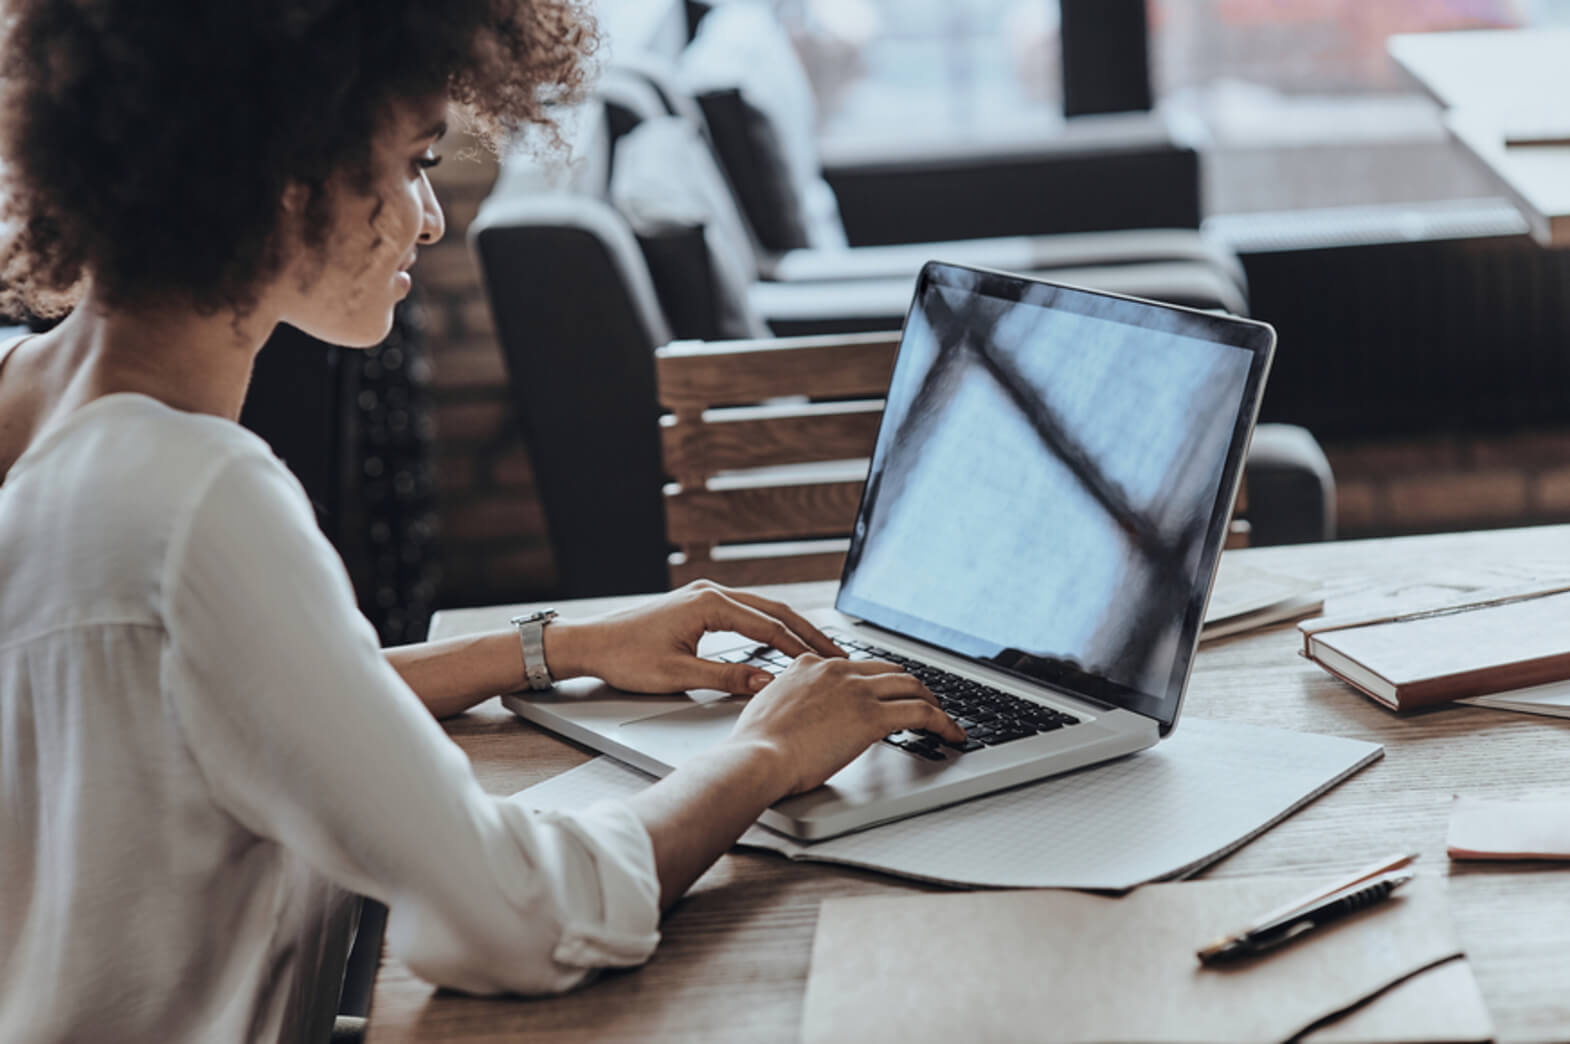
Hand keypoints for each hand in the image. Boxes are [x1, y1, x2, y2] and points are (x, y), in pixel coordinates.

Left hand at [545, 580, 843, 694]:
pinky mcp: (698, 606)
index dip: (802, 647)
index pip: (769, 626)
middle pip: (773, 610)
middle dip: (807, 633)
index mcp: (709, 605)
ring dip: (790, 628)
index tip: (828, 662)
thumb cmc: (625, 657)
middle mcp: (710, 593)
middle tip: (838, 653)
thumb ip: (727, 678)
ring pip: (761, 609)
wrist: (589, 644)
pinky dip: (769, 626)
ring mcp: (704, 597)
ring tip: (817, 648)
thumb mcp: (678, 675)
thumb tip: (768, 681)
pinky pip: (745, 613)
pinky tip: (781, 641)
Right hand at [730, 656, 965, 795]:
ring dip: (933, 702)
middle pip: (890, 670)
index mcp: (810, 665)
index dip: (878, 681)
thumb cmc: (755, 744)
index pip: (857, 665)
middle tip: (923, 704)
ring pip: (912, 686)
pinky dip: (943, 723)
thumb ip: (789, 701)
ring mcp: (856, 690)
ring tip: (943, 720)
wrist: (757, 757)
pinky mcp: (872, 716)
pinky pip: (922, 713)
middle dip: (911, 687)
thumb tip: (798, 714)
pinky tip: (952, 735)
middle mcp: (837, 669)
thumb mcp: (768, 707)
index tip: (886, 694)